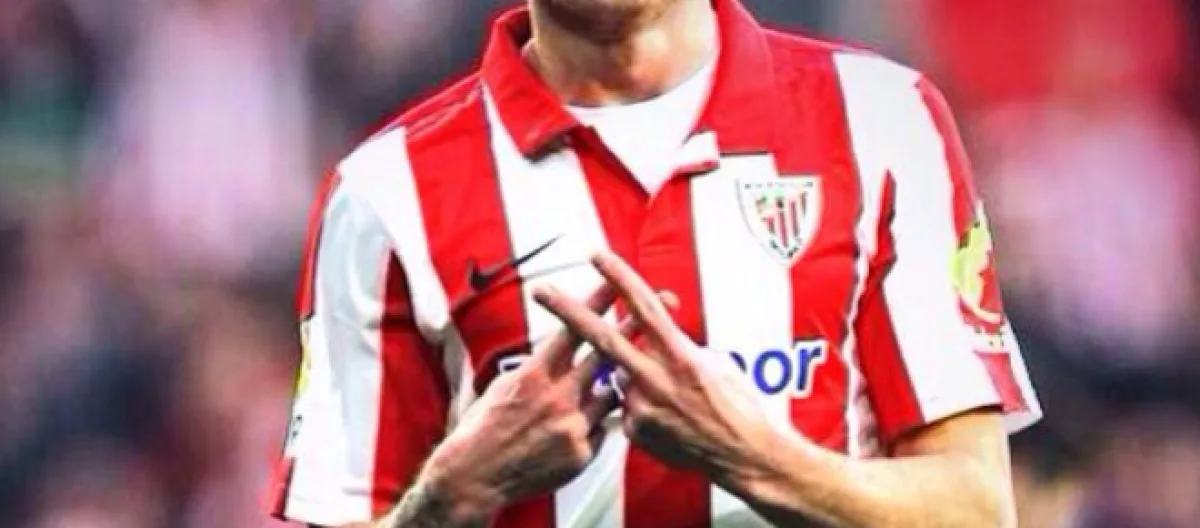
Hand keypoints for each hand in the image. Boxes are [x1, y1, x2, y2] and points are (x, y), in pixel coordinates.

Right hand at [422, 286, 621, 520]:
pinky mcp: (581, 453)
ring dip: (608, 392)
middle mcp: (558, 395)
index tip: (616, 282)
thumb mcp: (505, 385)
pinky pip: (598, 433)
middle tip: (662, 310)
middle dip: (633, 330)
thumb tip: (555, 352)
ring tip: (594, 396)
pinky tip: (562, 441)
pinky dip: (588, 431)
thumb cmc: (484, 428)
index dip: (597, 303)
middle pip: (606, 355)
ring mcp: (573, 425)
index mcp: (536, 373)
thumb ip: (537, 368)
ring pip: (610, 397)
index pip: (573, 328)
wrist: (475, 476)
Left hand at [534, 253, 780, 484]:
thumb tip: (658, 334)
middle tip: (542, 292)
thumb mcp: (717, 363)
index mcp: (681, 356)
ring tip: (671, 395)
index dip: (619, 279)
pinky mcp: (637, 431)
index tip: (597, 256)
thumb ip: (680, 346)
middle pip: (604, 339)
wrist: (745, 457)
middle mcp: (658, 380)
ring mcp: (644, 407)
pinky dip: (641, 405)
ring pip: (620, 377)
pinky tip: (669, 419)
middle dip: (569, 313)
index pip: (643, 308)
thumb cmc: (740, 406)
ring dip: (633, 376)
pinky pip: (628, 406)